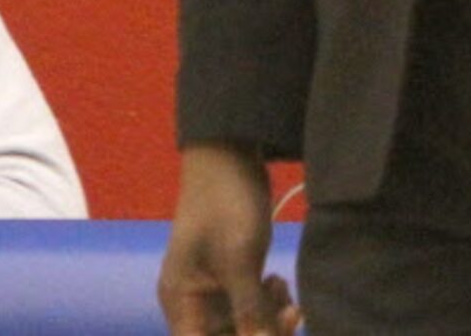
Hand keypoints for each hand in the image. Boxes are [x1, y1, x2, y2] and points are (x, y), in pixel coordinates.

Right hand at [159, 144, 302, 335]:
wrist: (229, 153)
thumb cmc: (226, 205)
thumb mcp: (239, 260)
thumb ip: (249, 310)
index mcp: (181, 302)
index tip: (263, 335)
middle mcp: (191, 303)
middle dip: (258, 333)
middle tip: (289, 316)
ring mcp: (211, 290)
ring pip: (240, 326)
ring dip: (265, 319)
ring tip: (285, 293)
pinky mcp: (231, 276)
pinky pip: (248, 306)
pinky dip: (265, 303)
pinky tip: (279, 284)